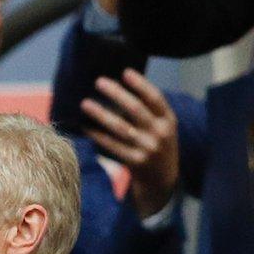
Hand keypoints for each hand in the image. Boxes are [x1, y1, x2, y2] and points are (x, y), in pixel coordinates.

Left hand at [79, 70, 179, 216]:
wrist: (163, 181)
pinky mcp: (135, 162)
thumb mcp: (162, 127)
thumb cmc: (157, 145)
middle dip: (116, 94)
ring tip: (85, 103)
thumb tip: (120, 86)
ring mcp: (148, 148)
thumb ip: (148, 111)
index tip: (125, 72)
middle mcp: (161, 133)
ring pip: (120, 127)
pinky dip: (97, 136)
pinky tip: (85, 127)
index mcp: (169, 121)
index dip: (141, 84)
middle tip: (98, 82)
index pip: (155, 98)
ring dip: (101, 114)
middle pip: (135, 109)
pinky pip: (112, 146)